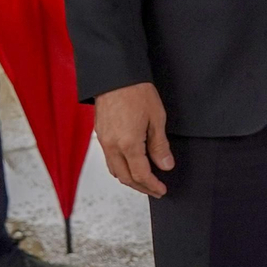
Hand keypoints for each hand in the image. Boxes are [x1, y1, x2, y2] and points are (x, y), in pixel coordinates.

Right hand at [95, 83, 171, 197]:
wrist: (116, 76)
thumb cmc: (137, 92)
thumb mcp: (157, 118)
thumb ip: (160, 145)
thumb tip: (166, 165)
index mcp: (128, 144)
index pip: (141, 174)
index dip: (152, 185)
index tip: (162, 190)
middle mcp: (112, 146)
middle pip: (126, 178)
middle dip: (141, 187)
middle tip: (155, 190)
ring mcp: (104, 142)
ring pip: (115, 171)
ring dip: (130, 179)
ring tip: (145, 180)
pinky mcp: (100, 136)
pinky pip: (109, 160)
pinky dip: (121, 168)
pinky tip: (131, 165)